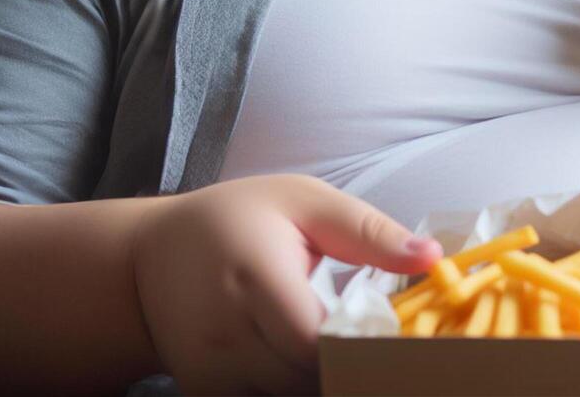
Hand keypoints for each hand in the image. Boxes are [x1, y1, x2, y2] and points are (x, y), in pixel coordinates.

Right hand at [130, 174, 440, 394]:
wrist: (147, 259)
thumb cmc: (235, 220)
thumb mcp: (303, 202)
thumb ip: (368, 230)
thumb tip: (432, 258)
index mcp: (257, 277)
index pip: (317, 341)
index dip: (361, 346)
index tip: (397, 334)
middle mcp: (227, 332)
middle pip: (307, 378)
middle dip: (351, 368)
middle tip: (386, 349)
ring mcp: (210, 370)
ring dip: (322, 383)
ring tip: (351, 356)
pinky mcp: (202, 392)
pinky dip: (290, 392)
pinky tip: (312, 370)